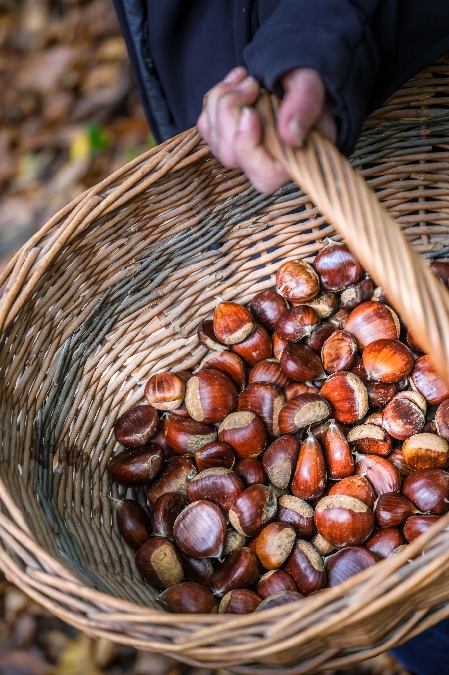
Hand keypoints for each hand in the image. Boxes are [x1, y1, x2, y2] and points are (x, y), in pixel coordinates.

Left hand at [197, 66, 335, 192]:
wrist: (293, 75)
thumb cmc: (305, 84)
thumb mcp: (311, 85)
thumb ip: (305, 105)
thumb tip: (290, 136)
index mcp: (293, 162)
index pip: (264, 176)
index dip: (249, 147)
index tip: (250, 111)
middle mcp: (265, 165)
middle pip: (231, 156)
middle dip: (230, 114)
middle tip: (250, 82)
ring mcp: (243, 155)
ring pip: (216, 142)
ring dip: (220, 102)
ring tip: (243, 77)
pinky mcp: (226, 139)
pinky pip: (207, 129)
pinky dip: (212, 102)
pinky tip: (232, 84)